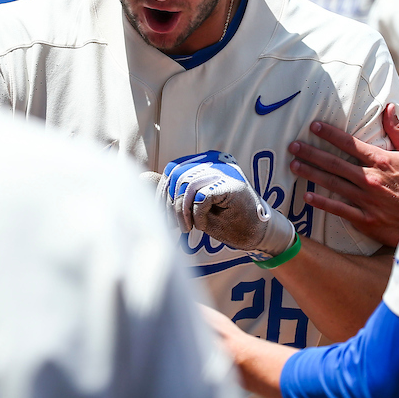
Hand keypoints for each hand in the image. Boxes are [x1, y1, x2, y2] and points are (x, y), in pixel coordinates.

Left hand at [157, 151, 294, 256]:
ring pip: (187, 186)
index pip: (172, 172)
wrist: (257, 234)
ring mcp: (225, 172)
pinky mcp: (233, 185)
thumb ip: (170, 191)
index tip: (166, 218)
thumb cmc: (225, 221)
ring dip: (182, 212)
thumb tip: (141, 178)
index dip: (163, 196)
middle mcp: (214, 162)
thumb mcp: (191, 206)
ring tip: (188, 228)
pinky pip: (202, 197)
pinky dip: (197, 215)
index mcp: (203, 164)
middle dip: (169, 204)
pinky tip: (201, 226)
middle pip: (176, 177)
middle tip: (177, 226)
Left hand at [289, 104, 398, 246]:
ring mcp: (366, 199)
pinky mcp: (365, 218)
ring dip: (311, 173)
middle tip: (293, 146)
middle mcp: (370, 178)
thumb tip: (389, 108)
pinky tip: (308, 196)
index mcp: (381, 161)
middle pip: (334, 163)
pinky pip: (339, 209)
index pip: (350, 143)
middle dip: (311, 153)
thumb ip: (398, 131)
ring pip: (332, 184)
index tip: (314, 127)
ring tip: (294, 166)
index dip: (329, 134)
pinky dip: (322, 203)